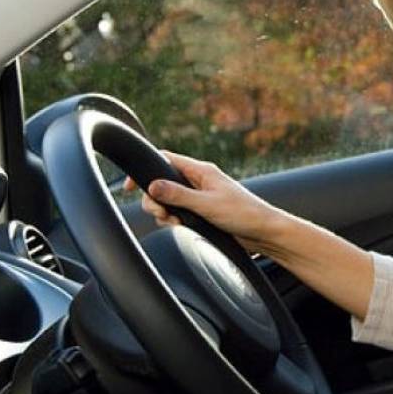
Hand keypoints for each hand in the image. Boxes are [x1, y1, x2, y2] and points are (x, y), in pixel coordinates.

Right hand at [124, 151, 280, 248]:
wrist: (263, 233)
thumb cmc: (244, 214)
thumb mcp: (206, 204)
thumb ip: (178, 194)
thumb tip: (152, 185)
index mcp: (201, 171)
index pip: (165, 160)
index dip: (145, 170)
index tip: (129, 186)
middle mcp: (198, 181)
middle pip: (162, 184)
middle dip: (156, 200)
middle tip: (163, 214)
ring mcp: (199, 197)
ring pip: (168, 201)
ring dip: (166, 213)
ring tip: (178, 223)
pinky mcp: (201, 212)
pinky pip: (178, 213)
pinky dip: (175, 221)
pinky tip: (184, 228)